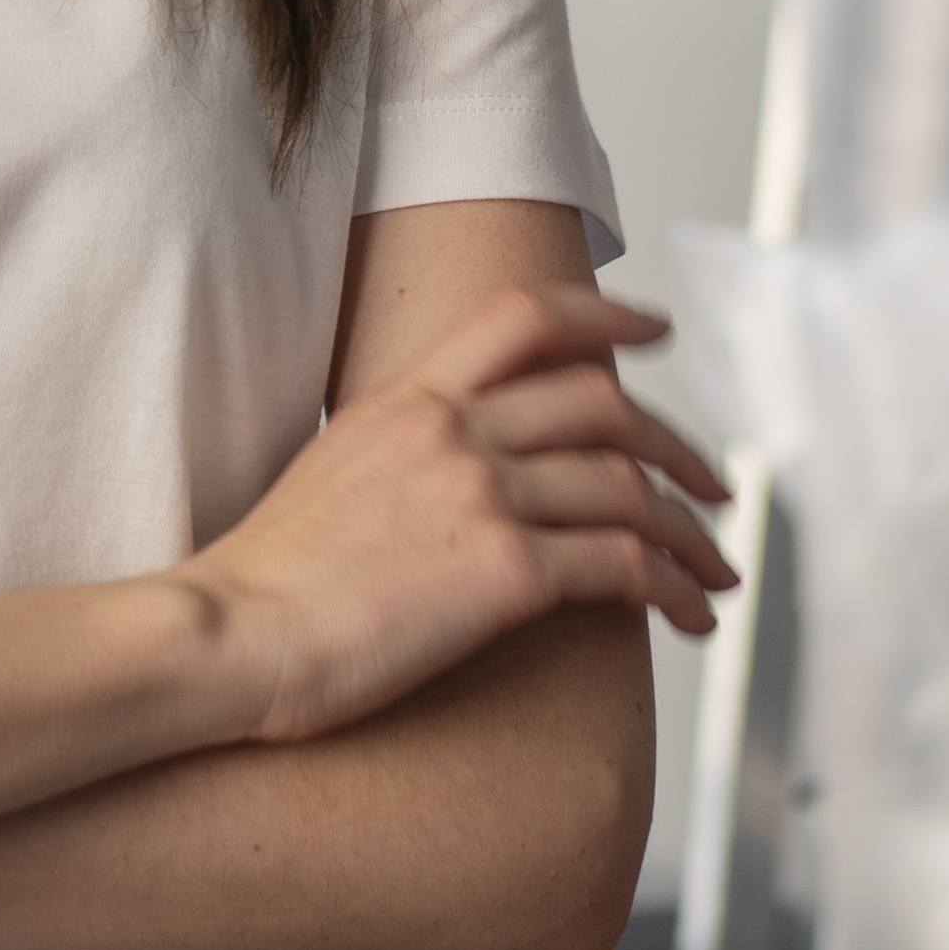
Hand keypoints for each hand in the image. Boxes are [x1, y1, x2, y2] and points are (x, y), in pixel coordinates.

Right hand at [184, 282, 732, 743]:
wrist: (234, 637)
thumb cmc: (267, 581)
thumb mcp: (332, 472)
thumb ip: (403, 451)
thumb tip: (450, 467)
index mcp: (407, 399)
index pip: (524, 316)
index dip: (605, 312)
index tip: (656, 328)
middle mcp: (452, 430)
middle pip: (604, 402)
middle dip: (678, 444)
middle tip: (712, 484)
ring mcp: (481, 495)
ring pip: (630, 487)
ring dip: (690, 529)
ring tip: (714, 566)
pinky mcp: (504, 571)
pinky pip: (624, 564)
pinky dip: (672, 586)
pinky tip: (686, 613)